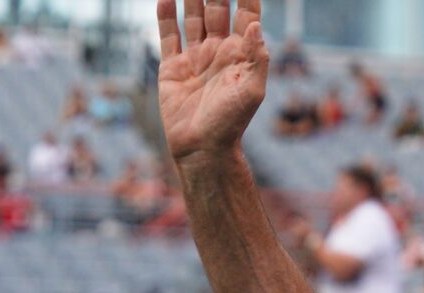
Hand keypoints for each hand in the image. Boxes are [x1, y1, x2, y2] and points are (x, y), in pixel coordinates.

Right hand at [157, 0, 268, 164]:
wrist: (202, 147)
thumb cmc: (231, 123)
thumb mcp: (252, 91)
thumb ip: (258, 58)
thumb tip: (256, 25)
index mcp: (241, 54)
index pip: (247, 15)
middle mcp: (219, 51)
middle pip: (217, 9)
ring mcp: (195, 57)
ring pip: (193, 17)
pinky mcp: (173, 67)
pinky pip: (168, 35)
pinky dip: (165, 15)